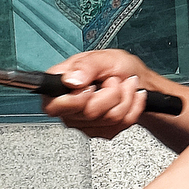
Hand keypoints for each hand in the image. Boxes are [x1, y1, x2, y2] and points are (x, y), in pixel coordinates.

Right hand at [42, 49, 159, 139]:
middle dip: (110, 93)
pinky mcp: (101, 131)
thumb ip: (86, 66)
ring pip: (108, 119)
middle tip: (112, 80)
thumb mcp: (103, 58)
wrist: (135, 78)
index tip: (91, 88)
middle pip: (88, 113)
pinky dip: (131, 107)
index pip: (52, 106)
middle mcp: (69, 106)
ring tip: (122, 86)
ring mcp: (84, 122)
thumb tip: (70, 80)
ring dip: (124, 98)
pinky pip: (121, 124)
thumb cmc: (116, 66)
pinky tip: (126, 97)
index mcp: (61, 85)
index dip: (74, 100)